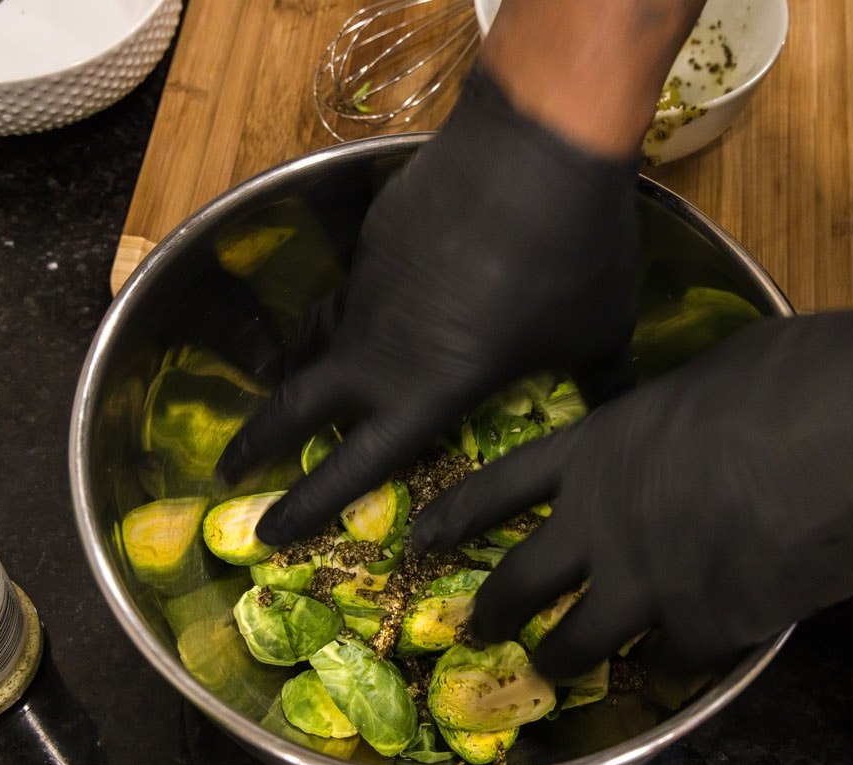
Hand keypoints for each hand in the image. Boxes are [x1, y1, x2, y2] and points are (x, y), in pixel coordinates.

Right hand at [216, 66, 641, 545]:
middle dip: (259, 443)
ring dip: (299, 373)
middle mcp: (382, 345)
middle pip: (298, 404)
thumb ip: (599, 387)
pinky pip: (353, 290)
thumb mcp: (598, 336)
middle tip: (230, 469)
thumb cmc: (575, 257)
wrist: (537, 145)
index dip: (309, 503)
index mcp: (431, 389)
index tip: (269, 530)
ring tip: (293, 390)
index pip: (356, 464)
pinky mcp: (376, 236)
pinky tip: (380, 306)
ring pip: (319, 340)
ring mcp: (371, 285)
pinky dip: (352, 313)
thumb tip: (622, 416)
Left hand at [411, 303, 852, 677]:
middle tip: (476, 632)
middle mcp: (606, 519)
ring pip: (574, 643)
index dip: (456, 520)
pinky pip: (666, 662)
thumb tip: (667, 435)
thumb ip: (663, 420)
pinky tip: (677, 660)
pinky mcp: (711, 624)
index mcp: (601, 446)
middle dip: (490, 613)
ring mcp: (652, 578)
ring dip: (560, 658)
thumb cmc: (807, 372)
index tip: (425, 542)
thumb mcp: (710, 377)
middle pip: (518, 582)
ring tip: (553, 667)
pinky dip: (667, 664)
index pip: (499, 488)